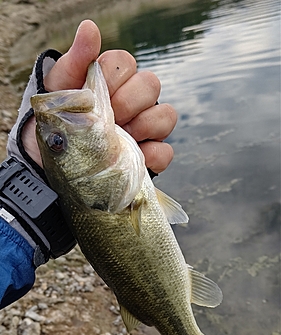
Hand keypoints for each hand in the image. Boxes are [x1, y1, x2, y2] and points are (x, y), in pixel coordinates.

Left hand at [22, 20, 176, 173]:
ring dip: (144, 125)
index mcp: (112, 81)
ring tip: (120, 139)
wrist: (49, 166)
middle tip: (108, 117)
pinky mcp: (149, 157)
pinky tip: (132, 157)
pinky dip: (153, 155)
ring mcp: (144, 129)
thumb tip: (90, 27)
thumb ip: (76, 61)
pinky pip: (165, 152)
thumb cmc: (56, 125)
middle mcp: (133, 101)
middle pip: (151, 84)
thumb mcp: (58, 92)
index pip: (125, 62)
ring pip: (166, 115)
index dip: (112, 77)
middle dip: (128, 101)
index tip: (93, 94)